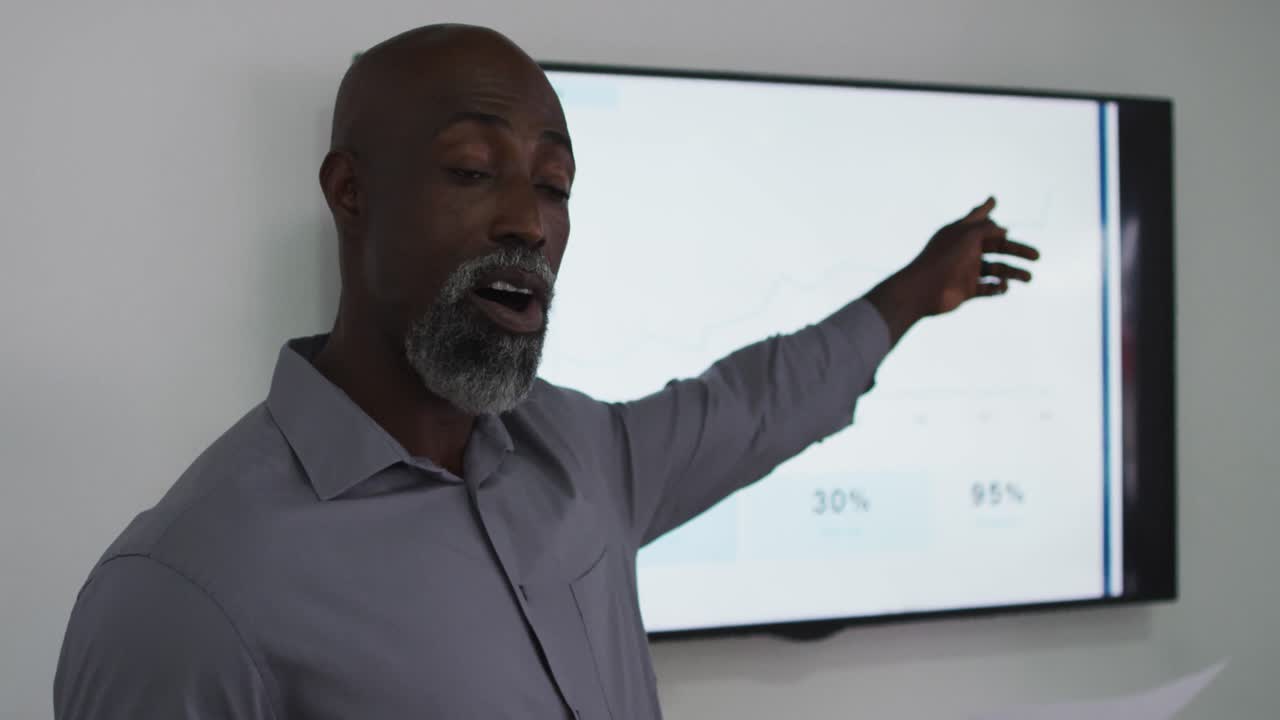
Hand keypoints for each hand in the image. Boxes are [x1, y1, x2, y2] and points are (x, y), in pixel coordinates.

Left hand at [867, 197, 1039, 343]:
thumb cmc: (943, 257)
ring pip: (996, 269)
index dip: (986, 211)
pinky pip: (988, 288)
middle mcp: (966, 251)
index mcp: (962, 234)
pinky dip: (998, 287)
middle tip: (1037, 256)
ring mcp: (967, 271)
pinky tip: (1003, 287)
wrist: (922, 289)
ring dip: (1013, 272)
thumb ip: (986, 227)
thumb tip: (1004, 228)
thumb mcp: (967, 235)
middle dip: (1017, 250)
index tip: (993, 201)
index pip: (977, 220)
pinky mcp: (967, 290)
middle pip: (997, 247)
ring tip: (1028, 277)